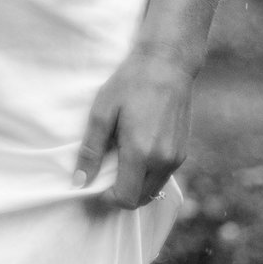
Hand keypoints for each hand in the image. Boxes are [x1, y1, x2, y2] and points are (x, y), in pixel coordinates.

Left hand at [75, 41, 194, 209]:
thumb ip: (91, 150)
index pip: (125, 198)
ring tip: (119, 163)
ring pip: (153, 190)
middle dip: (120, 195)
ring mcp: (176, 158)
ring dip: (135, 186)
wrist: (167, 64)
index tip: (95, 186)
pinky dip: (148, 176)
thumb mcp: (102, 112)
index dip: (107, 199)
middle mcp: (163, 161)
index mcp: (141, 153)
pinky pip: (163, 177)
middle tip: (104, 176)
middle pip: (140, 199)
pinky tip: (135, 155)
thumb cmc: (131, 83)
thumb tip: (80, 181)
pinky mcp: (182, 152)